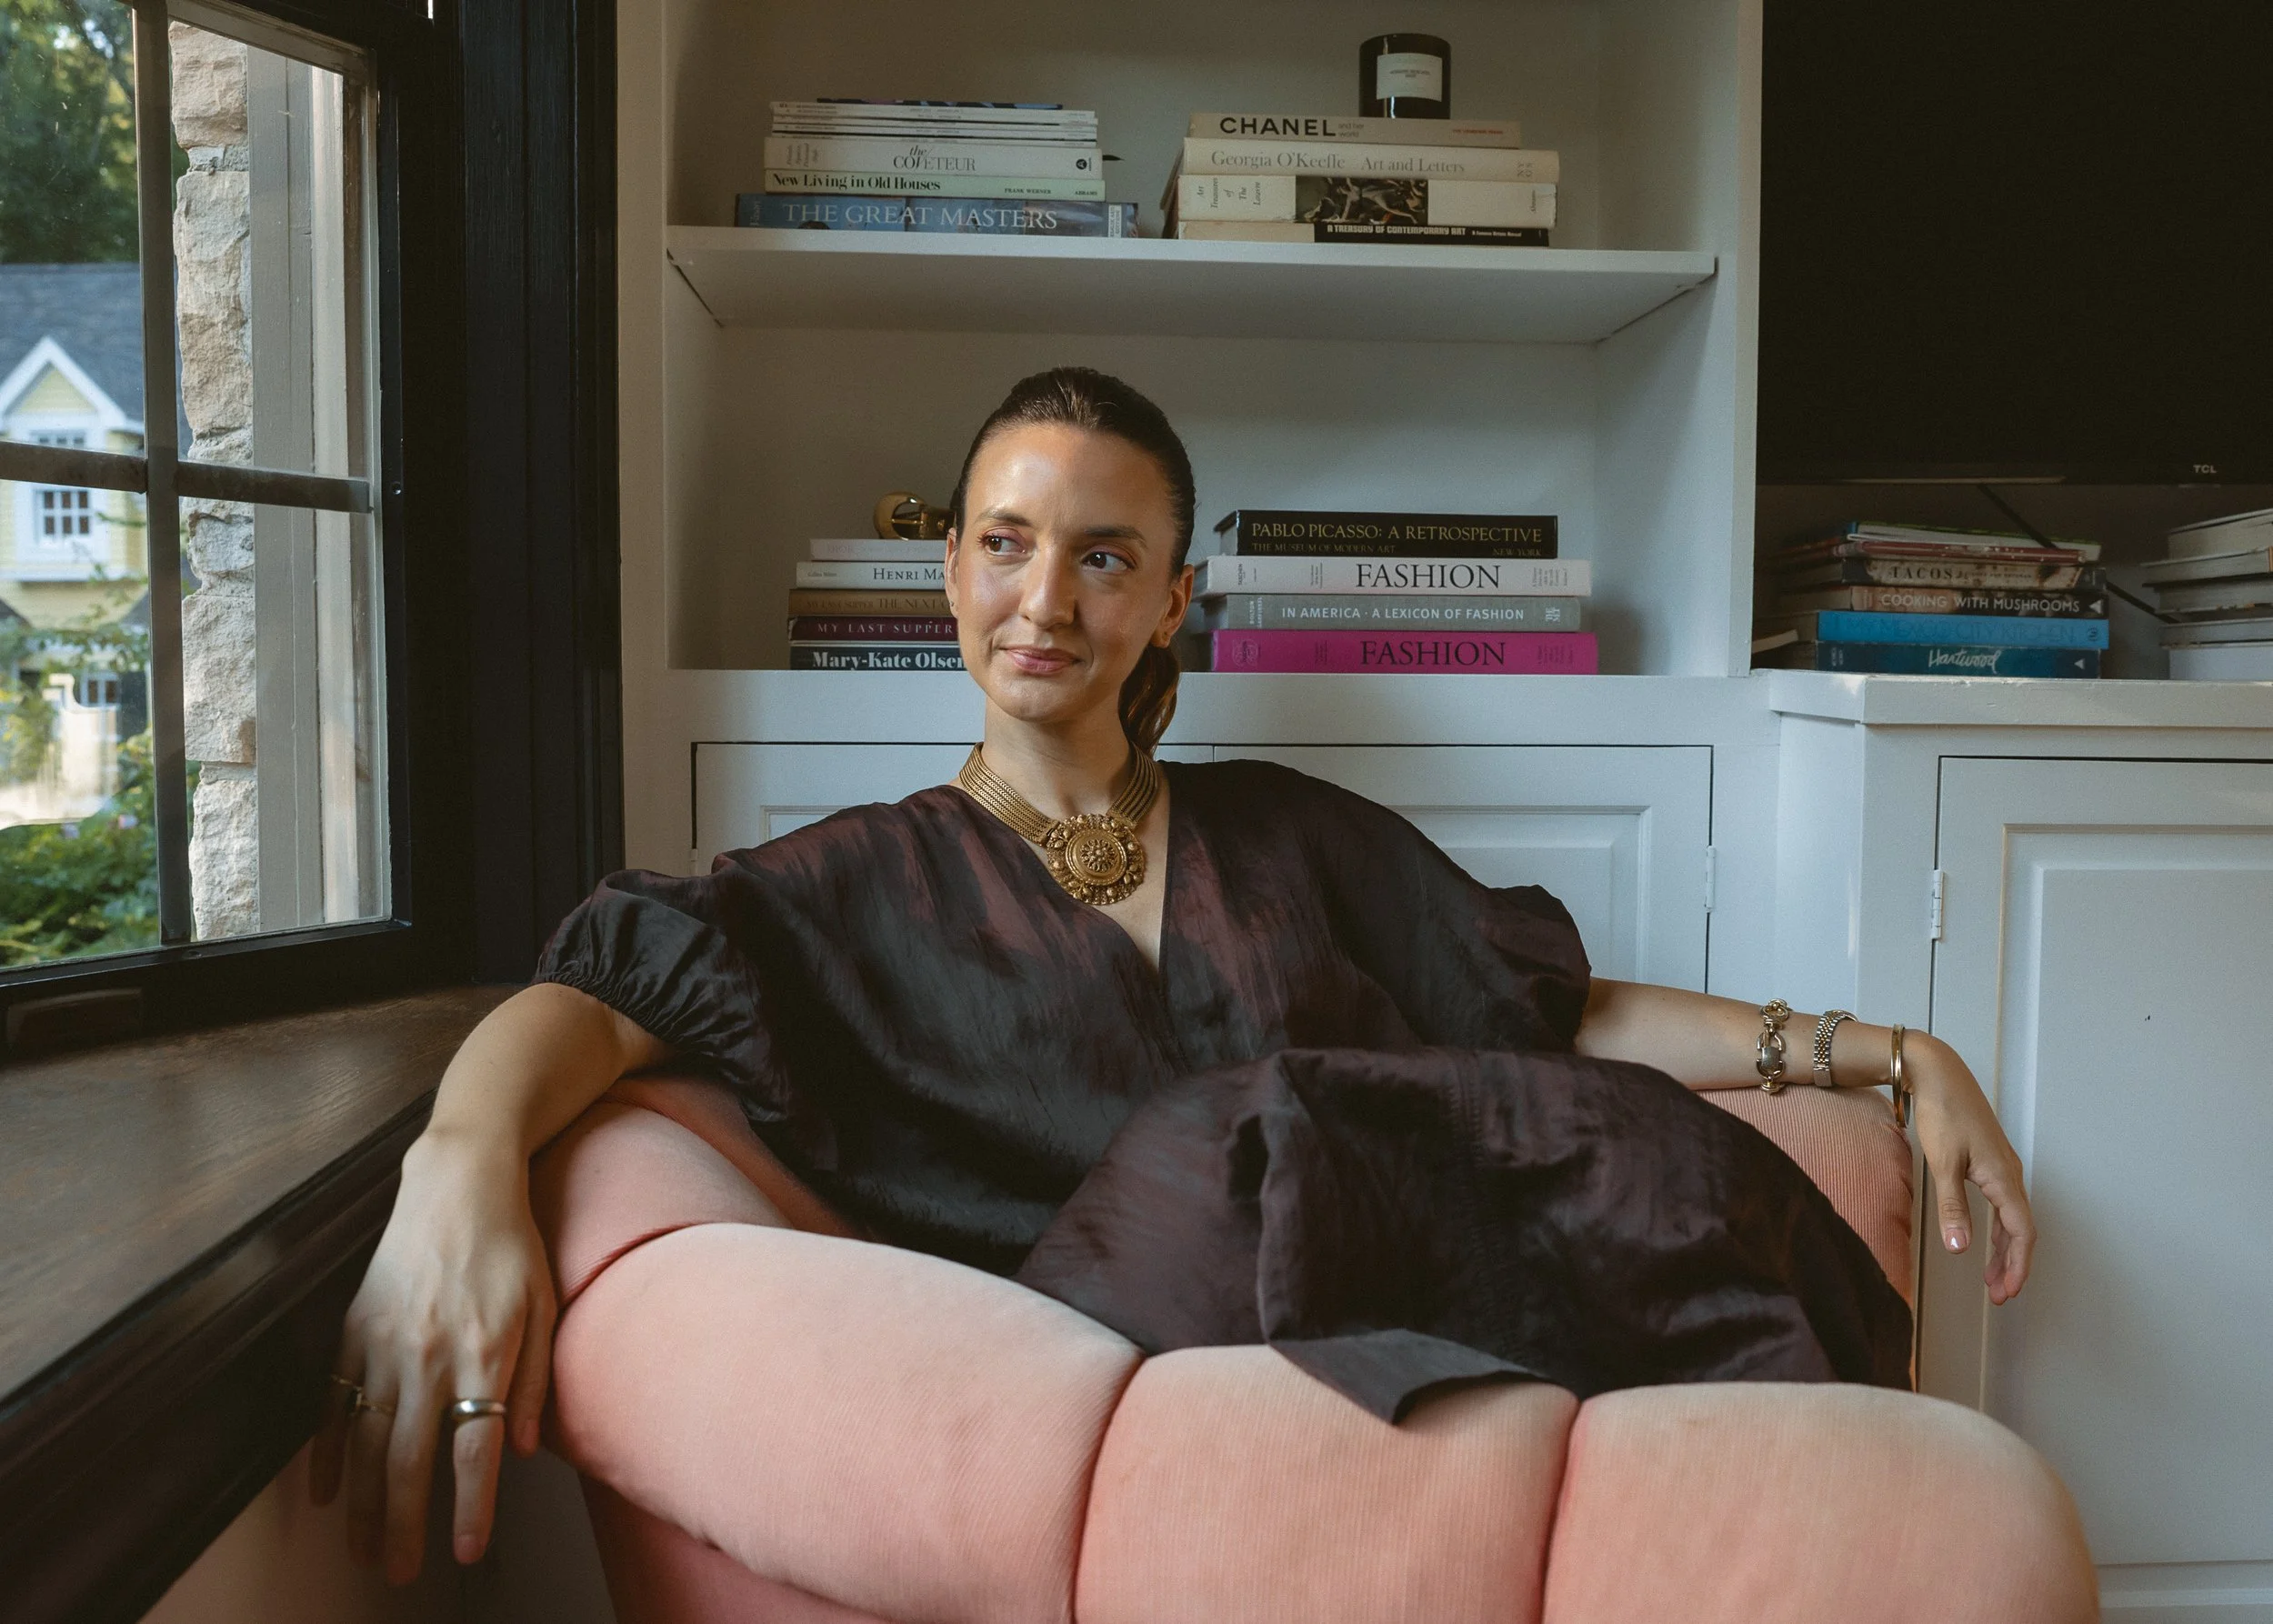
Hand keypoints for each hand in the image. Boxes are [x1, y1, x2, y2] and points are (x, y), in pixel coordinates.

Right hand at [310, 1131, 555, 1581]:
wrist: (457, 1181)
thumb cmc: (514, 1245)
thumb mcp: (546, 1305)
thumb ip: (535, 1381)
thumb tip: (521, 1452)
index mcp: (486, 1353)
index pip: (474, 1452)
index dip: (471, 1509)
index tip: (465, 1554)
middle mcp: (430, 1355)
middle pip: (412, 1459)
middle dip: (406, 1524)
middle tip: (401, 1572)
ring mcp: (384, 1342)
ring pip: (368, 1441)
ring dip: (364, 1503)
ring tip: (363, 1551)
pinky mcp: (353, 1328)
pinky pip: (334, 1401)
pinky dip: (327, 1449)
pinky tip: (326, 1492)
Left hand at [1906, 1034, 2034, 1303]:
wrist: (1938, 1074)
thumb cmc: (1942, 1114)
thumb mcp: (1943, 1164)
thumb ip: (1952, 1208)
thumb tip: (1959, 1249)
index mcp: (2004, 1178)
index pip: (2021, 1233)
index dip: (2017, 1266)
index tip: (2007, 1292)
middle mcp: (2009, 1174)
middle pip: (2021, 1231)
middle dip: (2012, 1265)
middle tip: (1999, 1295)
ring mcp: (2002, 1168)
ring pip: (2012, 1219)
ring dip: (2004, 1250)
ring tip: (1992, 1279)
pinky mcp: (1990, 1161)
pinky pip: (2002, 1204)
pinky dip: (1996, 1228)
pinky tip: (1984, 1240)